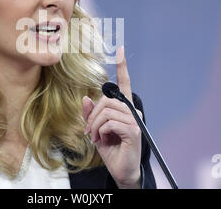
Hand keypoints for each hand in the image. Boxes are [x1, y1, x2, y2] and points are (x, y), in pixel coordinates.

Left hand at [82, 46, 142, 188]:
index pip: (124, 84)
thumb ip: (91, 114)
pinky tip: (103, 140)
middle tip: (89, 131)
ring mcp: (134, 121)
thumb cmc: (111, 149)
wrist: (121, 170)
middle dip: (93, 115)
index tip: (121, 50)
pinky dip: (101, 132)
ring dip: (95, 125)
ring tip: (95, 137)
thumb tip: (86, 98)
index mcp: (123, 109)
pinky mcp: (133, 131)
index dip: (122, 67)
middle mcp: (131, 111)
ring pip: (106, 111)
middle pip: (106, 100)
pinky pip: (110, 123)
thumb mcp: (96, 130)